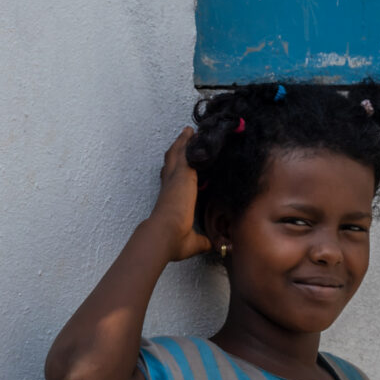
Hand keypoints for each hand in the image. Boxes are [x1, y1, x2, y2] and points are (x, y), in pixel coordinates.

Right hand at [149, 127, 210, 262]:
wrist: (165, 233)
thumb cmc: (173, 240)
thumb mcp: (192, 242)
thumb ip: (203, 242)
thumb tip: (214, 247)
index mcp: (170, 200)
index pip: (171, 182)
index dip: (174, 172)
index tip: (179, 166)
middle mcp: (170, 186)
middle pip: (171, 163)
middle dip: (177, 151)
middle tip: (183, 139)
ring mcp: (175, 178)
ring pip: (177, 155)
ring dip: (183, 143)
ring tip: (189, 131)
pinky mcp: (182, 173)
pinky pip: (184, 152)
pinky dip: (187, 141)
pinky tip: (192, 131)